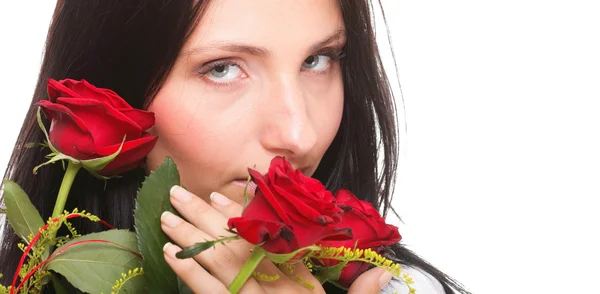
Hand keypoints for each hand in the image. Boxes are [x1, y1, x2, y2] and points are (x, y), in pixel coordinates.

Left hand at [160, 185, 323, 292]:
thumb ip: (329, 279)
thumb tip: (365, 265)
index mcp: (301, 281)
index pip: (267, 237)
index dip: (240, 214)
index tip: (217, 196)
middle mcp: (279, 288)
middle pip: (238, 244)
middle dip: (205, 216)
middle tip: (177, 194)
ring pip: (223, 263)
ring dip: (191, 237)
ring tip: (166, 217)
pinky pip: (211, 292)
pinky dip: (190, 272)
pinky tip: (170, 254)